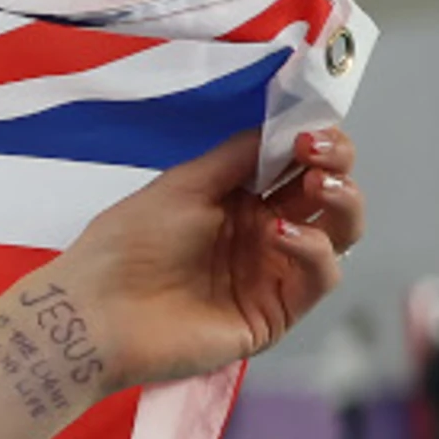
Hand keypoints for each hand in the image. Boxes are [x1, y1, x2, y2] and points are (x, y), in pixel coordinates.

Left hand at [53, 127, 364, 392]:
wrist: (97, 312)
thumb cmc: (127, 245)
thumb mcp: (183, 185)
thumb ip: (238, 156)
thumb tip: (285, 125)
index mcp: (239, 202)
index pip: (301, 168)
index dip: (318, 146)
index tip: (311, 131)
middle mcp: (262, 236)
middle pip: (329, 197)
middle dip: (336, 167)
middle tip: (320, 152)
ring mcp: (270, 275)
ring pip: (339, 236)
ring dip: (342, 203)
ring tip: (318, 184)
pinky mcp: (274, 313)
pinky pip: (319, 278)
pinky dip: (313, 250)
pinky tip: (280, 234)